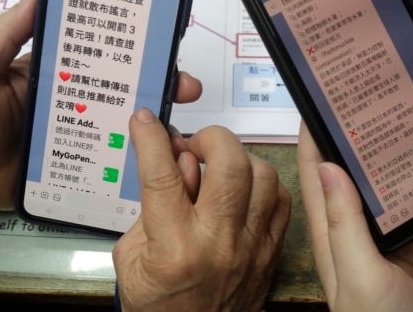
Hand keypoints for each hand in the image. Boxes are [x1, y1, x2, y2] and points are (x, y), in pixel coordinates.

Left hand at [0, 0, 201, 235]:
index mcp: (57, 69)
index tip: (164, 31)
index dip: (133, 39)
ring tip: (177, 123)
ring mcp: (80, 131)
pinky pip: (114, 158)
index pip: (101, 48)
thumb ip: (6, 35)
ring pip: (127, 121)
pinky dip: (139, 158)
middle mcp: (76, 96)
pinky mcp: (79, 163)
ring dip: (156, 118)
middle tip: (185, 85)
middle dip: (160, 81)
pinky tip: (160, 159)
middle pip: (125, 85)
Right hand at [112, 108, 290, 311]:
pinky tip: (244, 188)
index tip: (146, 120)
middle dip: (211, 138)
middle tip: (196, 145)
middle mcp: (217, 243)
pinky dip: (263, 182)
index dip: (152, 139)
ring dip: (239, 159)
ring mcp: (251, 248)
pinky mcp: (272, 252)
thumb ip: (151, 206)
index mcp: (173, 248)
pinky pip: (281, 198)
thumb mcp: (131, 257)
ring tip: (220, 167)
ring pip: (263, 175)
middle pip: (229, 165)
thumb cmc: (157, 301)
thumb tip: (178, 161)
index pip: (162, 176)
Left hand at [297, 121, 412, 311]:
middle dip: (385, 143)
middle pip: (367, 171)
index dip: (318, 134)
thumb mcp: (359, 270)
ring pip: (409, 190)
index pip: (318, 170)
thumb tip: (327, 165)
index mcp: (333, 228)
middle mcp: (357, 226)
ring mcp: (390, 236)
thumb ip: (343, 220)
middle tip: (405, 111)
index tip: (328, 99)